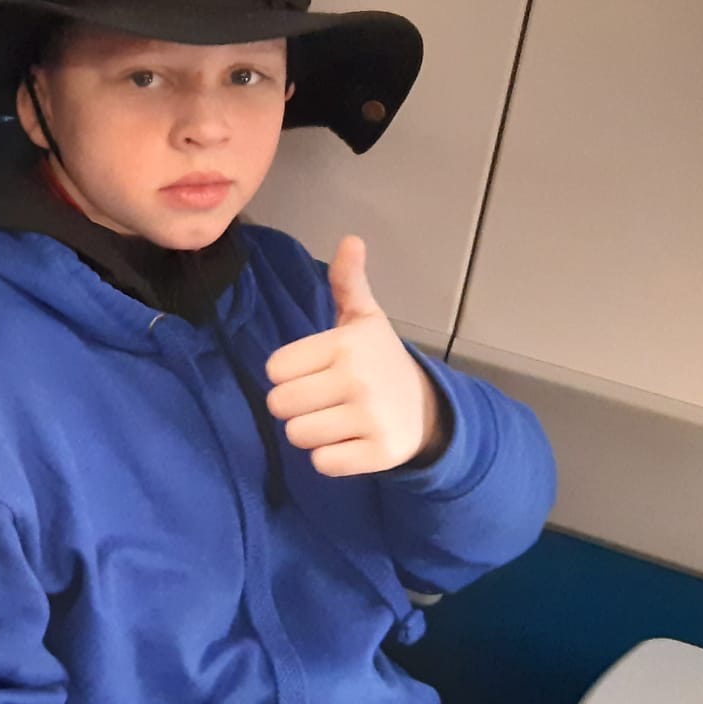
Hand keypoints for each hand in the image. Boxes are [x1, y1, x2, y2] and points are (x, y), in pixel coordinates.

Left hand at [265, 235, 442, 476]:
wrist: (427, 408)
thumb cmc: (380, 360)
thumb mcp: (364, 319)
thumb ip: (348, 282)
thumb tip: (351, 240)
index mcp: (346, 345)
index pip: (275, 369)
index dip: (287, 374)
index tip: (312, 372)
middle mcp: (357, 380)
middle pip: (280, 405)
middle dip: (293, 406)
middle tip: (320, 400)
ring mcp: (370, 418)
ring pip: (297, 436)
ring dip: (309, 433)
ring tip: (334, 420)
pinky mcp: (378, 454)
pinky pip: (322, 464)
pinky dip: (330, 458)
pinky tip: (348, 442)